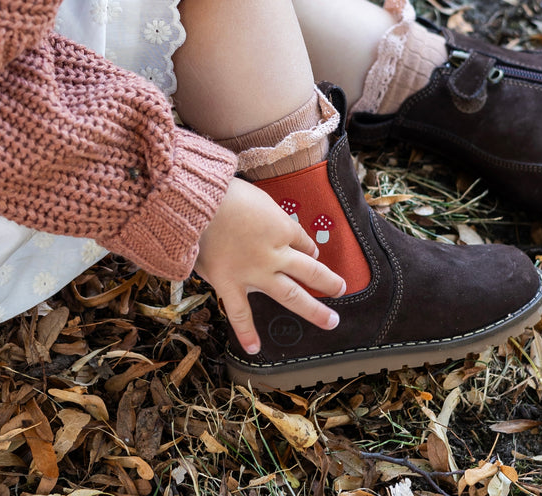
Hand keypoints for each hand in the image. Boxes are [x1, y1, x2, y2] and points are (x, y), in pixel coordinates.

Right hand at [195, 177, 345, 355]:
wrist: (200, 204)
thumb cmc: (226, 193)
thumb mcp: (258, 196)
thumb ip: (269, 214)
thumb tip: (275, 224)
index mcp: (282, 227)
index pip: (303, 241)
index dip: (309, 247)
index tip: (311, 251)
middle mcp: (276, 254)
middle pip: (310, 270)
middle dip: (327, 281)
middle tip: (341, 289)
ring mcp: (255, 273)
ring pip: (290, 294)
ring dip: (313, 309)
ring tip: (330, 321)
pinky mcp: (230, 284)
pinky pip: (240, 313)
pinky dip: (246, 332)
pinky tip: (254, 348)